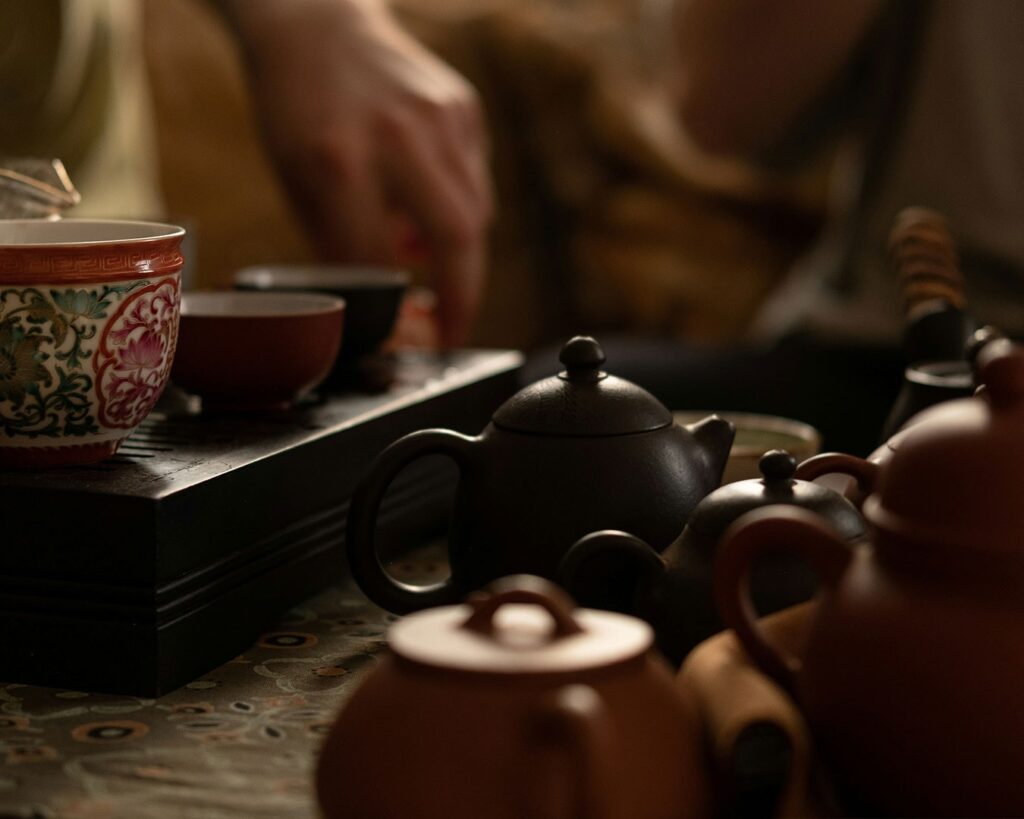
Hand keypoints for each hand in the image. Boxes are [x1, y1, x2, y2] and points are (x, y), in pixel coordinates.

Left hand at [224, 0, 492, 345]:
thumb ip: (342, 246)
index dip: (401, 312)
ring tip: (422, 253)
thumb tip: (387, 308)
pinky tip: (426, 201)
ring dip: (461, 253)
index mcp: (340, 163)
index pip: (382, 262)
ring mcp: (441, 118)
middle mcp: (400, 137)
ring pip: (477, 214)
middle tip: (453, 328)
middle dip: (464, 299)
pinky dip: (459, 208)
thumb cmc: (299, 110)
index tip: (412, 341)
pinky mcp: (465, 108)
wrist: (317, 24)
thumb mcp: (299, 184)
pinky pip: (477, 181)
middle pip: (458, 240)